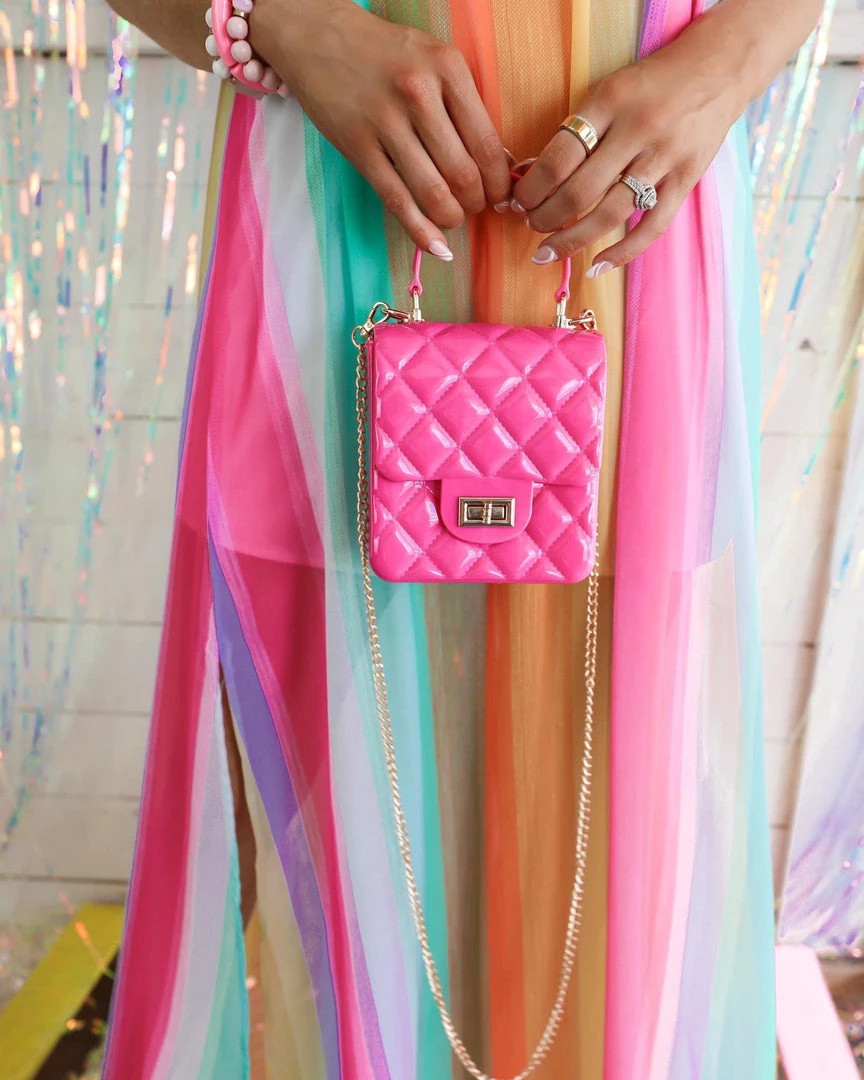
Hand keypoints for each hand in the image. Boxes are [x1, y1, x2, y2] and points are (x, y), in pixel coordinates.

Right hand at [254, 0, 511, 256]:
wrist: (317, 36)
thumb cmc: (386, 55)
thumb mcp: (434, 61)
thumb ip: (465, 107)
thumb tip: (501, 165)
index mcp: (448, 70)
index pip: (487, 144)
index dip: (499, 183)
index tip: (501, 197)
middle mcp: (419, 93)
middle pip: (463, 174)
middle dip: (475, 204)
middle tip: (474, 208)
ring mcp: (385, 121)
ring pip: (433, 193)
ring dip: (450, 218)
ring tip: (452, 218)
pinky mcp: (358, 147)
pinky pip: (397, 201)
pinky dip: (420, 232)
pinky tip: (437, 247)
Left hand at [512, 29, 744, 273]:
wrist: (719, 68)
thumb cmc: (651, 83)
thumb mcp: (608, 91)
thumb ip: (575, 131)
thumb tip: (530, 176)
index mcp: (610, 101)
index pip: (559, 155)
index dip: (531, 187)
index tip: (517, 201)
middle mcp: (638, 130)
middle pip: (579, 190)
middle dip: (545, 216)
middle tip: (530, 225)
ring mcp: (665, 157)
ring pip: (610, 214)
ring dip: (572, 239)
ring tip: (547, 251)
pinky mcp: (686, 180)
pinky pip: (651, 227)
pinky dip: (621, 252)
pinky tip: (595, 267)